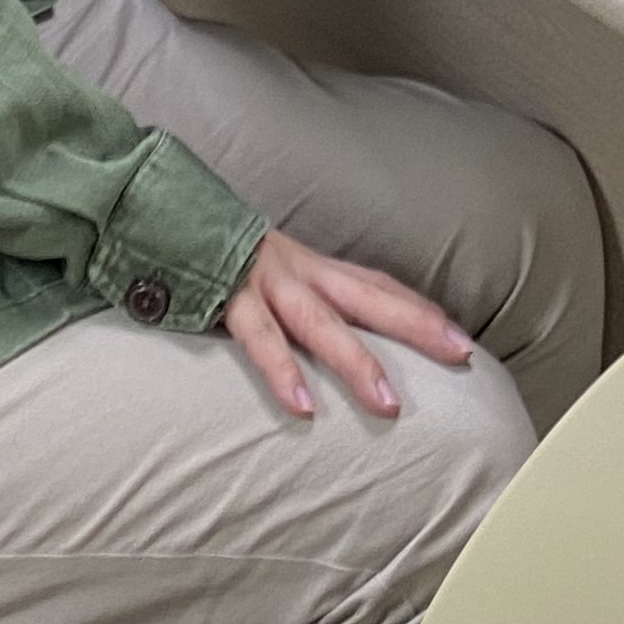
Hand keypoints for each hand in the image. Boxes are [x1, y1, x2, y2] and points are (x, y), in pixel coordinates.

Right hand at [220, 230, 474, 419]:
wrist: (162, 215)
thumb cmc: (216, 258)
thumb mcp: (266, 273)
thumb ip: (297, 298)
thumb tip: (327, 338)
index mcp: (311, 267)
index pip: (377, 285)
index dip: (418, 308)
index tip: (459, 337)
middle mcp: (299, 270)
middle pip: (371, 296)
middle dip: (417, 325)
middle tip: (460, 353)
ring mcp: (266, 282)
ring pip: (320, 324)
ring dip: (357, 362)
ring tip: (388, 403)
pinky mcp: (228, 297)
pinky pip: (259, 339)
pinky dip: (283, 372)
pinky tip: (303, 408)